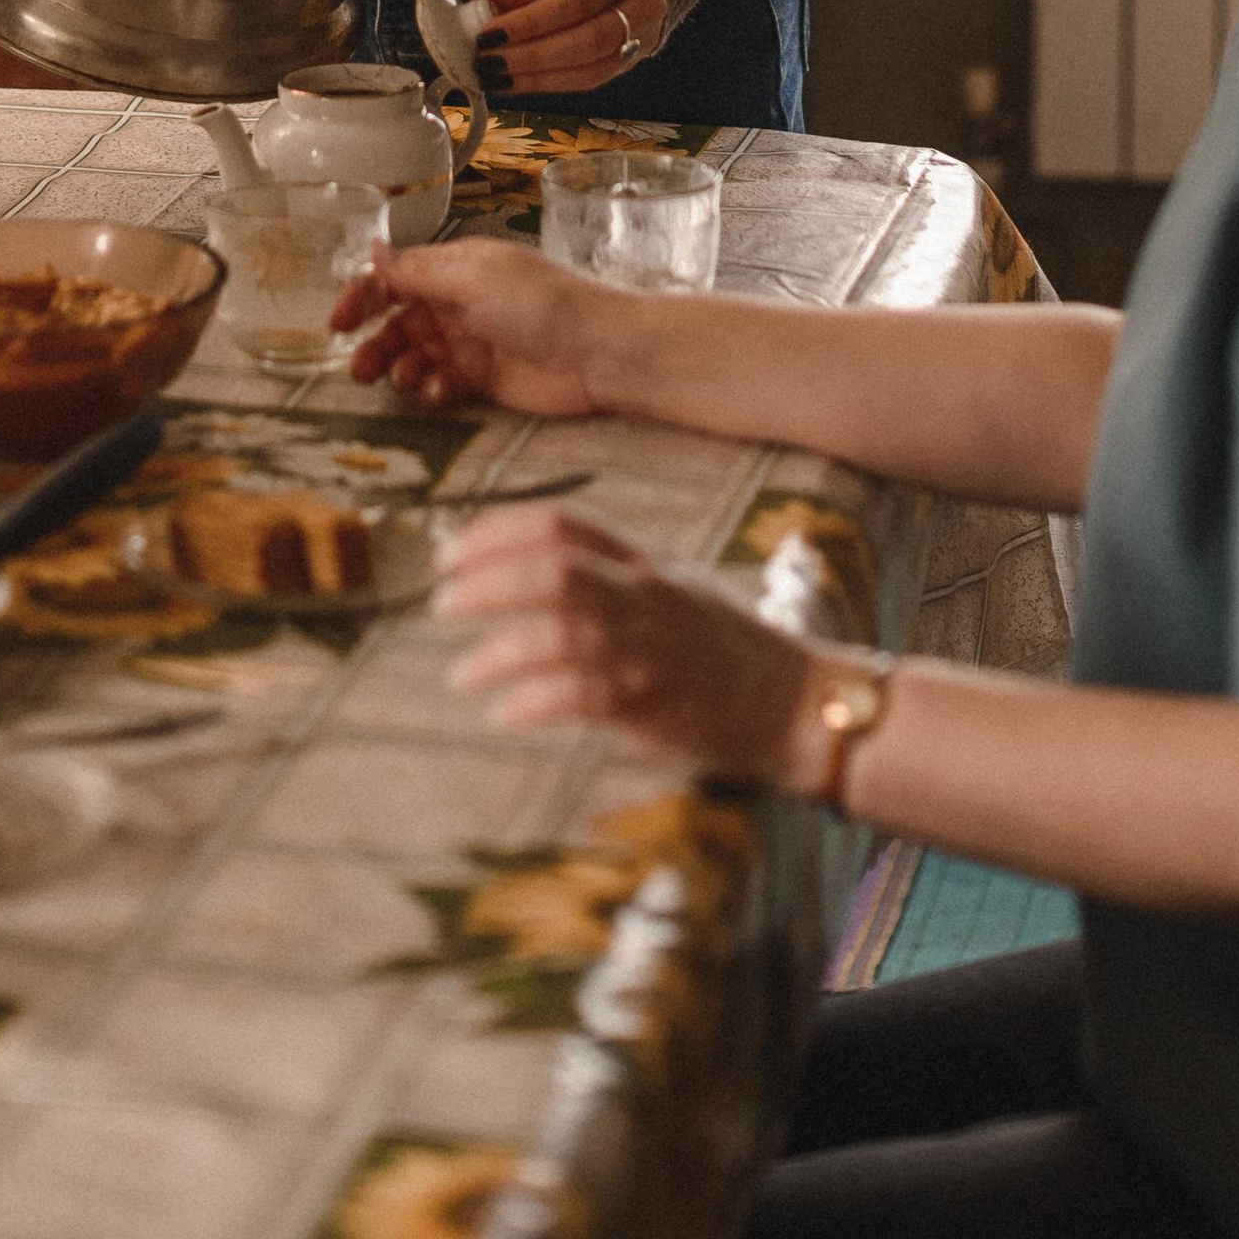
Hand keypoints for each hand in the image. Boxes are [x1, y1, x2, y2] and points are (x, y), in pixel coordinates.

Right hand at [336, 239, 604, 416]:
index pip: (394, 278)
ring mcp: (471, 343)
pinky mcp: (483, 381)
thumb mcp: (473, 279)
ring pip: (415, 356)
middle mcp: (458, 303)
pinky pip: (441, 385)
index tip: (337, 324)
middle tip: (360, 370)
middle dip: (376, 344)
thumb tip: (372, 249)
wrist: (599, 354)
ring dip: (401, 369)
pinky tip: (442, 391)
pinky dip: (433, 390)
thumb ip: (418, 271)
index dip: (362, 297)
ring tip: (406, 380)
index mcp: (455, 268)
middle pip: (398, 322)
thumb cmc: (540, 304)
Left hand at [435, 502, 821, 781]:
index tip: (450, 551)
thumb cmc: (730, 647)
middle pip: (553, 569)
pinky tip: (505, 713)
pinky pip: (583, 695)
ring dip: (499, 651)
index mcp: (646, 562)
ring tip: (461, 674)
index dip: (497, 531)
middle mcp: (646, 595)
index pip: (562, 525)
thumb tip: (535, 570)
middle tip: (440, 602)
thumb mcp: (678, 587)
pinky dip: (535, 701)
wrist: (798, 703)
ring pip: (561, 632)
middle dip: (486, 580)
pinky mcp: (657, 703)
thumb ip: (617, 575)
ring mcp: (652, 647)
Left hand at [474, 0, 667, 96]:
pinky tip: (517, 82)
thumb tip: (480, 0)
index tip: (488, 34)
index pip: (575, 2)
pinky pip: (590, 80)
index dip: (529, 23)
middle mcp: (642, 6)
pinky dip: (549, 84)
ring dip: (536, 80)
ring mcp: (642, 39)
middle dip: (531, 58)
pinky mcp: (631, 62)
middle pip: (587, 42)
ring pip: (590, 71)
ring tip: (495, 78)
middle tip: (487, 61)